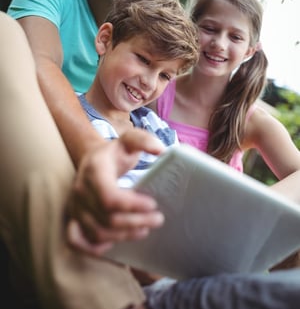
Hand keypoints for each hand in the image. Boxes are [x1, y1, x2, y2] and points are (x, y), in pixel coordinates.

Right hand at [66, 128, 164, 255]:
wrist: (91, 159)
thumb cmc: (114, 152)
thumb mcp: (129, 140)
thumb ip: (145, 140)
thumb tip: (162, 151)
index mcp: (94, 170)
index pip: (110, 198)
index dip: (132, 206)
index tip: (153, 204)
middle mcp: (80, 190)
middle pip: (107, 218)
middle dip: (136, 222)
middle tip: (158, 218)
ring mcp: (74, 207)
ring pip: (97, 233)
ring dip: (124, 235)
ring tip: (144, 229)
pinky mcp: (73, 218)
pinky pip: (78, 242)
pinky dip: (95, 249)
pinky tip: (116, 243)